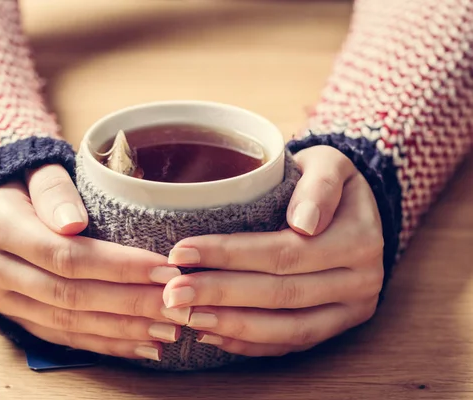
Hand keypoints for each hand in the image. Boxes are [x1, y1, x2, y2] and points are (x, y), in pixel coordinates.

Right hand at [0, 164, 184, 361]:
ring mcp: (1, 298)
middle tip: (175, 305)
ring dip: (122, 330)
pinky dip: (104, 343)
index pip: (65, 254)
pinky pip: (62, 337)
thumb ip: (54, 190)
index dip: (117, 266)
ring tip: (167, 330)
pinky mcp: (15, 317)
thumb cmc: (27, 183)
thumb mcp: (37, 170)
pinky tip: (140, 346)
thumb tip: (72, 223)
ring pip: (67, 323)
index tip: (164, 269)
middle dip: (129, 302)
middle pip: (70, 294)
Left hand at [161, 146, 383, 356]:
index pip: (283, 252)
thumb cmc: (325, 179)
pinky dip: (250, 343)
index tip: (181, 252)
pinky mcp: (336, 326)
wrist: (352, 206)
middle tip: (172, 293)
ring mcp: (351, 309)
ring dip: (231, 325)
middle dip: (220, 294)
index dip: (230, 255)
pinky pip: (292, 344)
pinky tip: (212, 334)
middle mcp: (361, 280)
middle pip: (281, 294)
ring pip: (287, 328)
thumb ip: (319, 186)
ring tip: (186, 316)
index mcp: (359, 238)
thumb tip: (305, 222)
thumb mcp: (327, 164)